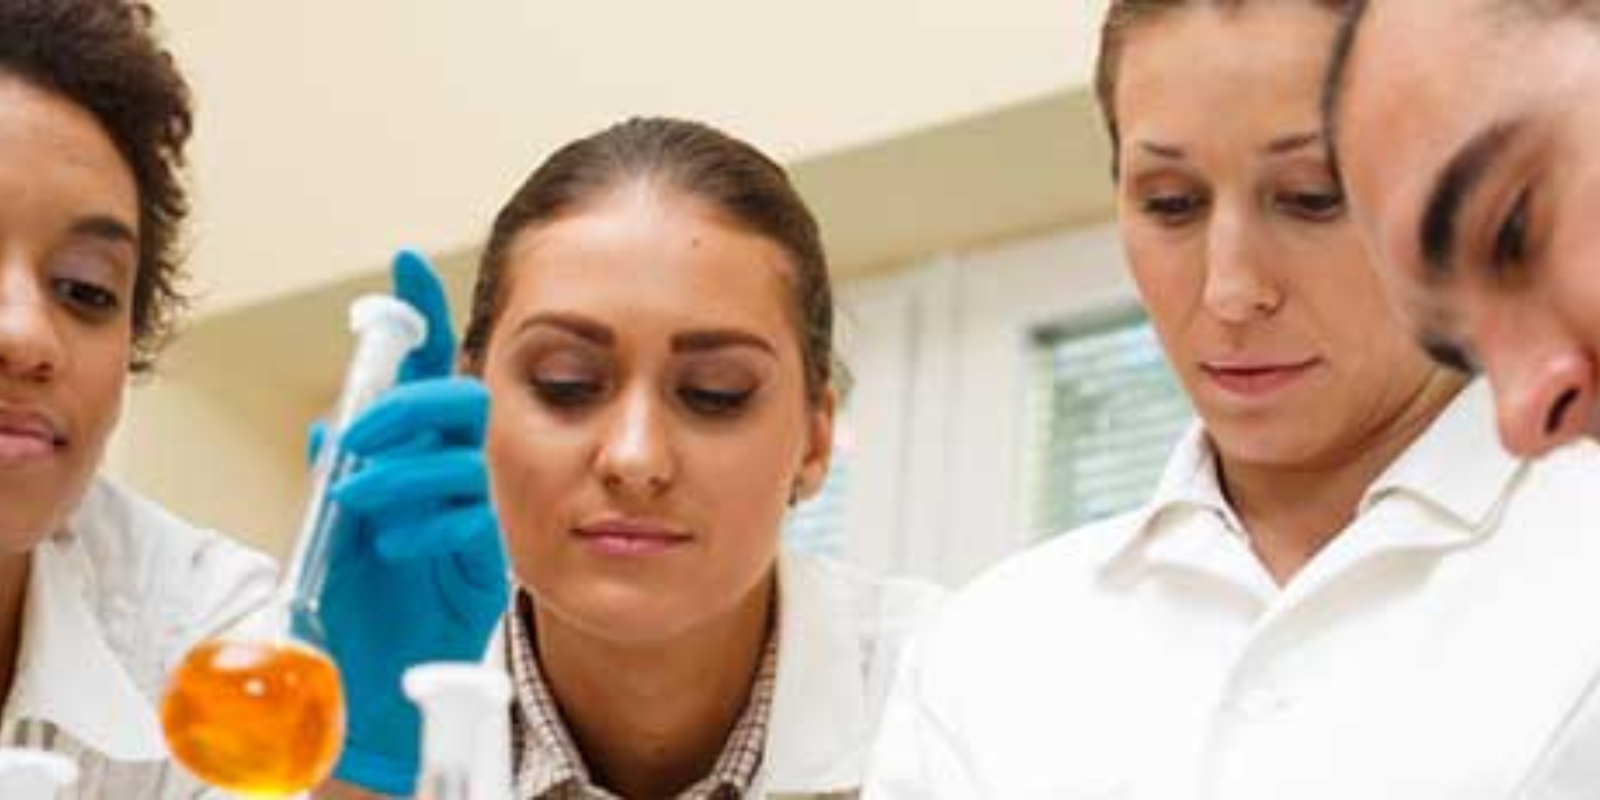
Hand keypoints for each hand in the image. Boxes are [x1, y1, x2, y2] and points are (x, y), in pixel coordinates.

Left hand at [308, 250, 507, 794]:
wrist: (375, 669)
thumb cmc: (357, 593)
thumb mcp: (332, 522)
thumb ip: (341, 471)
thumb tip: (329, 426)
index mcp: (420, 445)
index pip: (429, 367)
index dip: (422, 312)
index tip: (403, 262)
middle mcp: (459, 465)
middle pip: (461, 399)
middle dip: (407, 405)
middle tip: (361, 436)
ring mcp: (485, 505)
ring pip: (465, 455)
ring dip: (403, 470)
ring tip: (360, 503)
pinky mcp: (499, 550)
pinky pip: (476, 515)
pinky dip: (429, 522)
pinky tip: (398, 545)